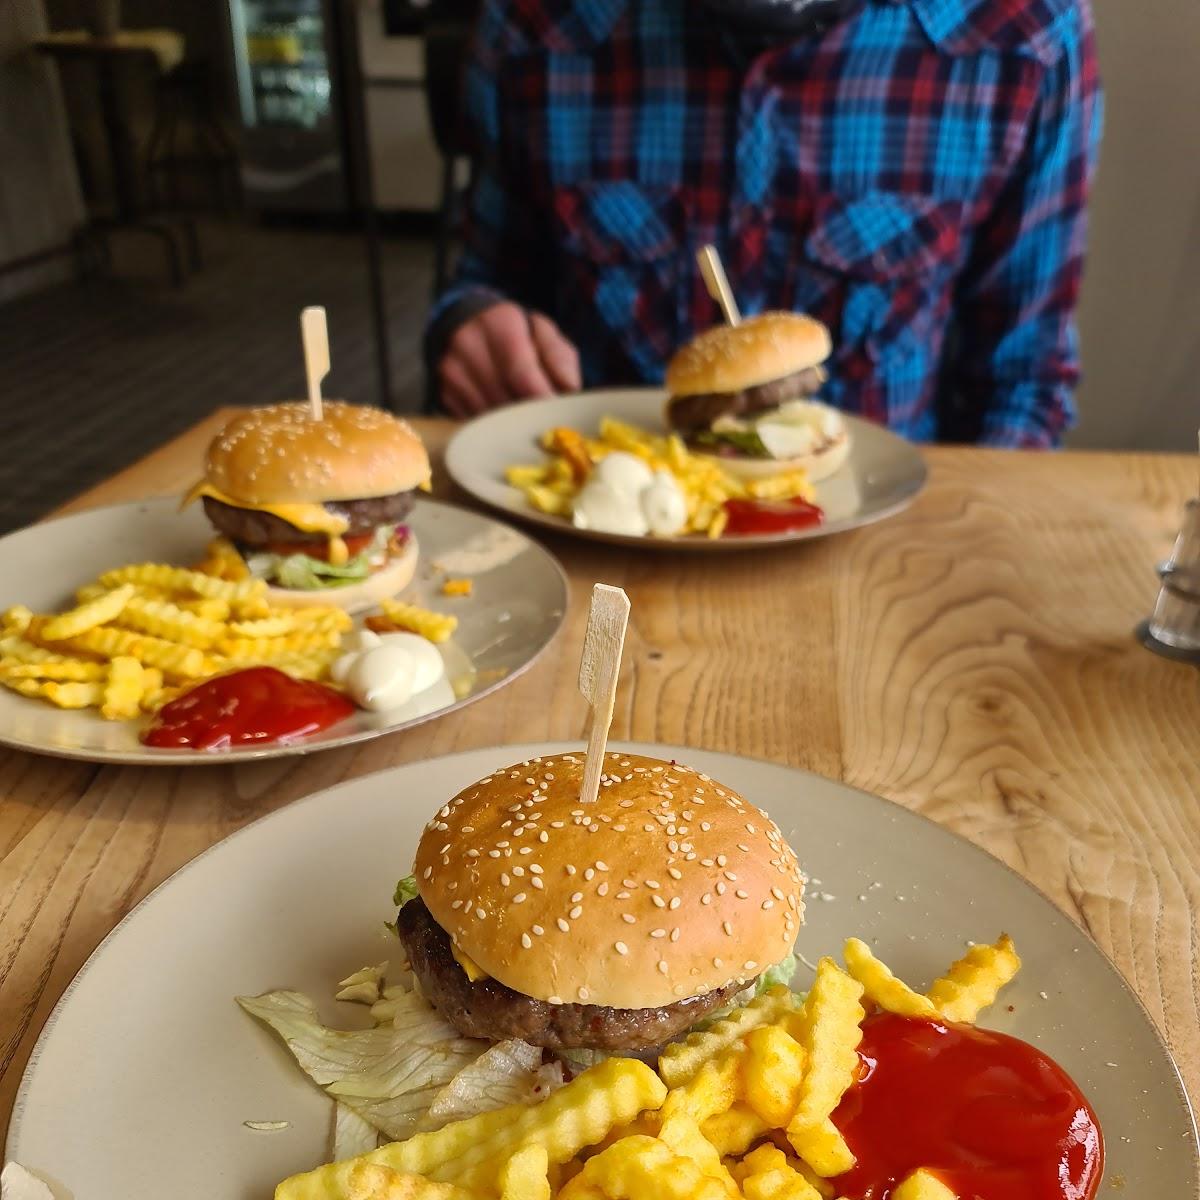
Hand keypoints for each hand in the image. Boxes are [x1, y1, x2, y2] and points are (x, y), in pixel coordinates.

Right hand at [436, 302, 580, 416]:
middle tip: (548, 425)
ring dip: (511, 425)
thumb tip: (569, 391)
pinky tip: (505, 420)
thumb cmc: (516, 332)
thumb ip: (559, 358)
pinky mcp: (443, 393)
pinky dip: (493, 427)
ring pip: (488, 415)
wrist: (467, 323)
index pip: (522, 374)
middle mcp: (468, 345)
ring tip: (528, 422)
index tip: (558, 417)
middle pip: (505, 398)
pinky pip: (473, 421)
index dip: (542, 401)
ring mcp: (451, 371)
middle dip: (529, 416)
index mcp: (500, 323)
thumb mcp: (543, 332)